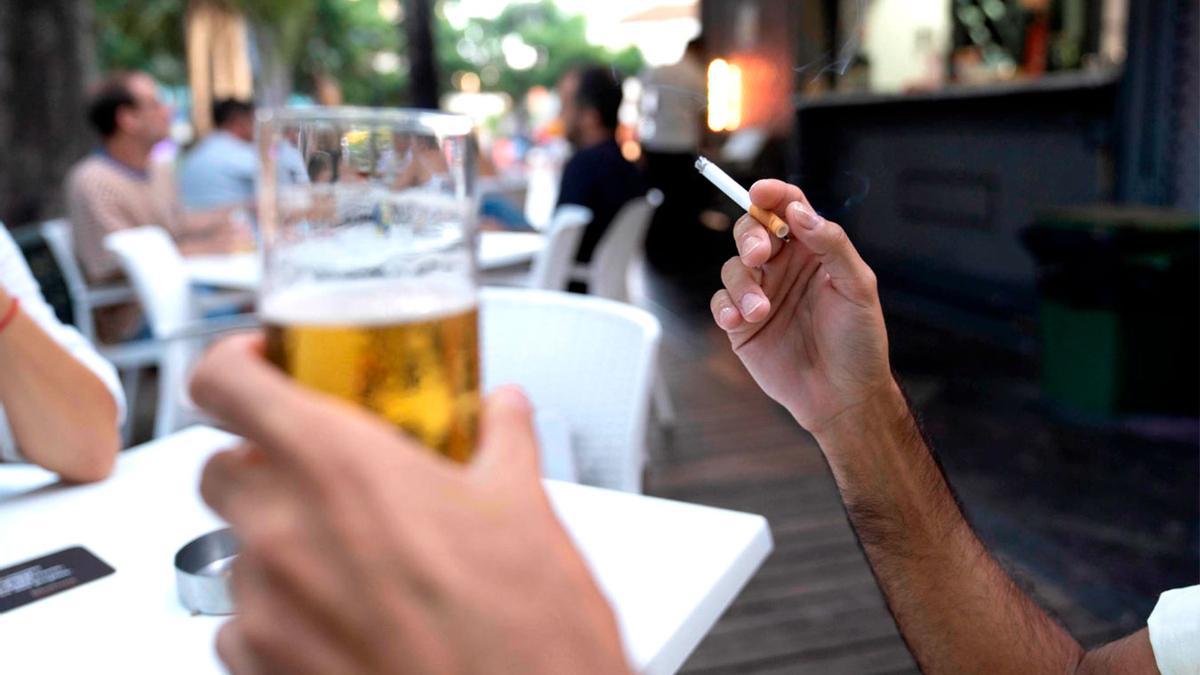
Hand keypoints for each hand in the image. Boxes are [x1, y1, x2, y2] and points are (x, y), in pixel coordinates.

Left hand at [191, 335, 629, 674]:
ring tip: (353, 560)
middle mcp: (285, 534)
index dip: (233, 363)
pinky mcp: (262, 670)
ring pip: (234, 550)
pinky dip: (278, 614)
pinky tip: (342, 618)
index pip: (224, 383)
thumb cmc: (524, 634)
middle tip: (322, 473)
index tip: (263, 366)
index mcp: (342, 469)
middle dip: (261, 462)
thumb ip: (504, 440)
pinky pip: (239, 626)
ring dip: (278, 543)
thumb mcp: (527, 512)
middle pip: (219, 468)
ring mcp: (266, 610)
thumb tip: (503, 410)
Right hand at [710, 179, 895, 435]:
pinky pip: (720, 303)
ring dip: (742, 284)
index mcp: (813, 251)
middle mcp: (784, 268)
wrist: (842, 396)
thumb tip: (800, 211)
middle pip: (752, 230)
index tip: (760, 192)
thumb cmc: (859, 342)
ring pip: (733, 267)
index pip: (788, 209)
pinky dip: (725, 307)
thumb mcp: (858, 287)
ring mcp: (760, 294)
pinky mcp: (741, 324)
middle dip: (750, 237)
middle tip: (761, 255)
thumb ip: (831, 244)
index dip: (773, 194)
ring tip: (760, 311)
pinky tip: (738, 321)